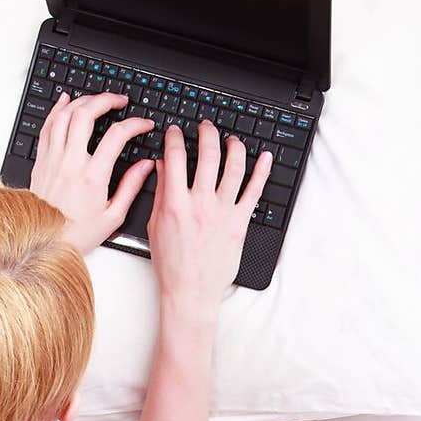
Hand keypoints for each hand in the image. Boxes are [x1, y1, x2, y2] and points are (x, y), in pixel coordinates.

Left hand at [28, 91, 157, 254]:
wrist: (43, 241)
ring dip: (83, 100)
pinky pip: (48, 126)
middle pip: (86, 114)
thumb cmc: (76, 234)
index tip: (144, 124)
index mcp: (92, 177)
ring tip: (96, 99)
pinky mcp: (42, 160)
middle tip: (119, 100)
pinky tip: (66, 101)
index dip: (134, 124)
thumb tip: (146, 166)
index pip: (117, 136)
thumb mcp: (112, 217)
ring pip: (65, 115)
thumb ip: (131, 187)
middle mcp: (71, 163)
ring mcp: (53, 159)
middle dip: (106, 100)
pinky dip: (58, 109)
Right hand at [147, 121, 273, 311]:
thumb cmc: (172, 265)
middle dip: (207, 133)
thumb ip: (161, 193)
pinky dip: (262, 171)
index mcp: (175, 204)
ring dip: (234, 146)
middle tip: (206, 127)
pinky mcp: (239, 223)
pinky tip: (264, 157)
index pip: (175, 158)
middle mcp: (200, 204)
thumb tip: (161, 166)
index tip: (176, 131)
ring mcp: (222, 212)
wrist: (190, 292)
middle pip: (208, 155)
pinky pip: (254, 191)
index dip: (174, 138)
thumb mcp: (156, 226)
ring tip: (231, 140)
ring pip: (233, 167)